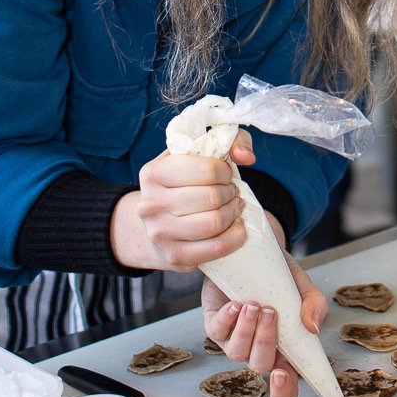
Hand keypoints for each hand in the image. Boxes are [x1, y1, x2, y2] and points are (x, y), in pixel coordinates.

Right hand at [109, 129, 259, 273]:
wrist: (157, 224)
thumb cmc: (182, 184)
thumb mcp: (196, 154)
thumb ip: (228, 141)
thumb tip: (246, 156)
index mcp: (153, 173)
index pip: (206, 169)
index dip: (225, 171)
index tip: (225, 175)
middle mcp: (151, 203)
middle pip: (212, 197)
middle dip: (231, 194)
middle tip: (232, 194)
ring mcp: (159, 233)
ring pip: (214, 223)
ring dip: (234, 214)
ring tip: (235, 209)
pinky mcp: (174, 256)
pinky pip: (215, 248)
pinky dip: (235, 238)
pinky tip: (237, 229)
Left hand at [201, 233, 328, 396]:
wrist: (254, 252)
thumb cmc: (281, 277)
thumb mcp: (304, 288)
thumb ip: (316, 306)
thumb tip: (313, 327)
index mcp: (284, 351)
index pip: (285, 387)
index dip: (283, 391)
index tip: (282, 376)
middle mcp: (258, 350)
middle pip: (260, 365)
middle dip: (265, 341)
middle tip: (271, 312)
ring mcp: (234, 339)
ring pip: (236, 352)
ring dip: (247, 329)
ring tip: (254, 304)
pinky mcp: (215, 324)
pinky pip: (216, 332)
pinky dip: (227, 319)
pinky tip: (236, 304)